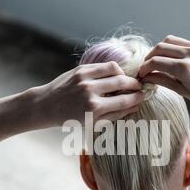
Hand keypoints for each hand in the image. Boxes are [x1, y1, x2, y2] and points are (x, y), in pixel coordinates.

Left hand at [30, 62, 144, 126]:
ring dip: (124, 74)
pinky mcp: (81, 69)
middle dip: (135, 84)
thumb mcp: (93, 123)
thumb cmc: (70, 119)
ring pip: (115, 69)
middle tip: (139, 87)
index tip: (143, 96)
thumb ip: (115, 115)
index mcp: (94, 108)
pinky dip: (112, 69)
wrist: (47, 106)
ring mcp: (85, 78)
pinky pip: (103, 65)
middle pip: (122, 82)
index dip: (137, 98)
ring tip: (126, 80)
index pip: (124, 100)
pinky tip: (113, 75)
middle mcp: (90, 91)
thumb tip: (134, 106)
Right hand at [139, 35, 189, 110]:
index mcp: (184, 69)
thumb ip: (164, 81)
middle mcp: (189, 54)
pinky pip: (179, 41)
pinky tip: (169, 58)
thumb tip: (148, 77)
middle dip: (149, 58)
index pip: (156, 62)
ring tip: (156, 62)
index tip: (141, 75)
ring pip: (168, 41)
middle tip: (146, 69)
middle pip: (159, 48)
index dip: (145, 68)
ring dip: (158, 50)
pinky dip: (170, 47)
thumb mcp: (183, 92)